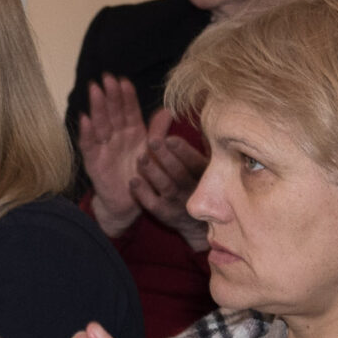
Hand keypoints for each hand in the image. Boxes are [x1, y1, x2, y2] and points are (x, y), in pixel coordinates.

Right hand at [76, 75, 148, 238]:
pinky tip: (84, 119)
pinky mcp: (94, 162)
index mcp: (131, 132)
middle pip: (112, 113)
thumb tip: (168, 111)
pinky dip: (87, 133)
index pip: (128, 110)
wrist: (128, 204)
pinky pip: (89, 145)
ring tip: (95, 90)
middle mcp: (116, 136)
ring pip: (100, 124)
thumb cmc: (140, 175)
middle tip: (107, 78)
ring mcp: (103, 148)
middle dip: (110, 96)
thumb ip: (158, 132)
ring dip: (97, 107)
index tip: (124, 81)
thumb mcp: (152, 152)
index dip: (126, 96)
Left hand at [133, 113, 210, 252]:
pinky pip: (153, 204)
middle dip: (165, 157)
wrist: (196, 222)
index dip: (183, 151)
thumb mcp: (198, 164)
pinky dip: (143, 193)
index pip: (195, 162)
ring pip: (166, 187)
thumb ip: (187, 143)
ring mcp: (179, 203)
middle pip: (179, 173)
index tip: (170, 138)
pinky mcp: (165, 214)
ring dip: (153, 172)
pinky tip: (133, 181)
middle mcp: (193, 189)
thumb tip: (170, 114)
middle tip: (151, 140)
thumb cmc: (195, 182)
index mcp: (204, 175)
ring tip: (140, 158)